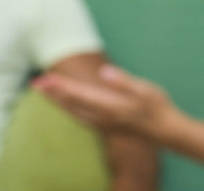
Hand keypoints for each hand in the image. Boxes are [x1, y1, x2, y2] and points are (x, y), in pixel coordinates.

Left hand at [34, 64, 174, 137]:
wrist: (167, 131)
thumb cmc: (158, 106)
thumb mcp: (145, 89)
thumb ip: (123, 81)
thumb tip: (104, 72)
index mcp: (110, 106)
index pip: (79, 94)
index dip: (60, 86)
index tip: (45, 78)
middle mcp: (103, 118)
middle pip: (71, 104)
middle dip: (53, 93)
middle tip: (35, 82)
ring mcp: (104, 124)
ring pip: (74, 112)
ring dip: (58, 101)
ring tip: (44, 90)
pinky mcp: (106, 126)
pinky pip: (80, 118)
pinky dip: (69, 109)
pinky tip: (66, 105)